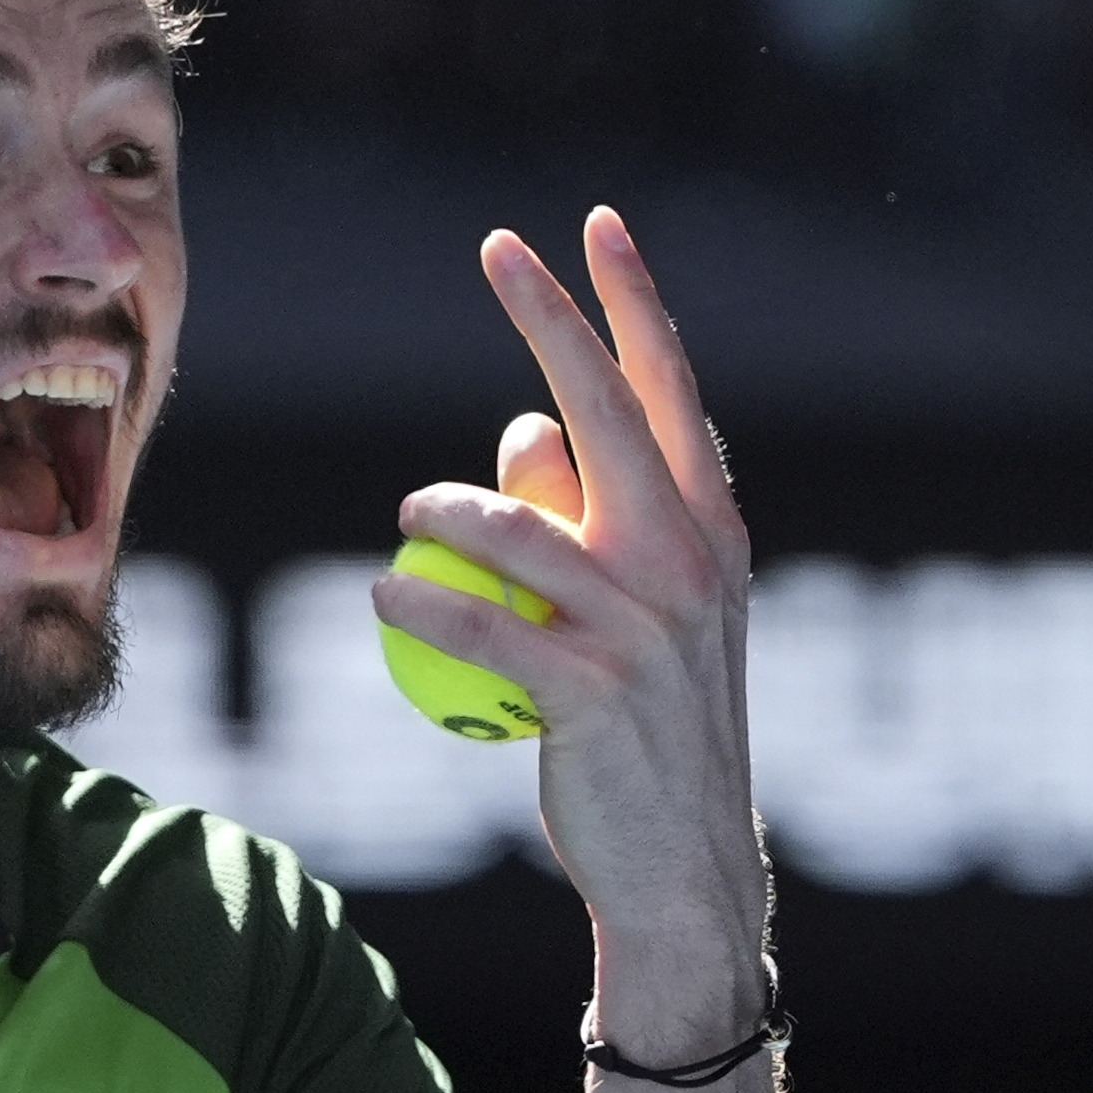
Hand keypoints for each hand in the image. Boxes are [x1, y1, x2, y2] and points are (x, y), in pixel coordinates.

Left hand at [371, 210, 766, 1054]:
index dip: (630, 303)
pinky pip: (488, 627)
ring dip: (449, 509)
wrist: (686, 867)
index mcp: (710, 529)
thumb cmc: (647, 730)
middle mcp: (690, 561)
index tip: (592, 224)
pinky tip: (382, 590)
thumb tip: (521, 430)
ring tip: (409, 515)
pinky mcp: (594, 694)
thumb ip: (587, 518)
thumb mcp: (638, 615)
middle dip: (556, 319)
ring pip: (525, 525)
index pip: (669, 391)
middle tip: (501, 248)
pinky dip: (426, 602)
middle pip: (612, 411)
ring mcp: (647, 628)